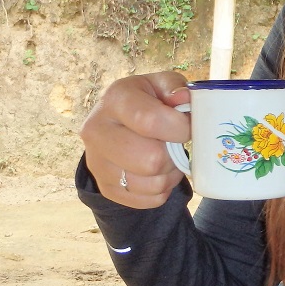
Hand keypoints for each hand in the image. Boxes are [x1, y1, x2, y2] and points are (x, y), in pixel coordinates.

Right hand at [80, 71, 191, 207]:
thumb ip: (175, 87)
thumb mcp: (162, 85)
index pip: (150, 121)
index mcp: (115, 99)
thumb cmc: (148, 101)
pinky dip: (162, 190)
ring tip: (168, 157)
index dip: (180, 128)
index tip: (187, 126)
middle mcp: (97, 130)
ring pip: (153, 184)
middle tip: (175, 145)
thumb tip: (182, 99)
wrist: (118, 124)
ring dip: (171, 174)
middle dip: (173, 154)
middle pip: (151, 160)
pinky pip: (149, 200)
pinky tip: (159, 172)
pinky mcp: (106, 188)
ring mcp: (97, 163)